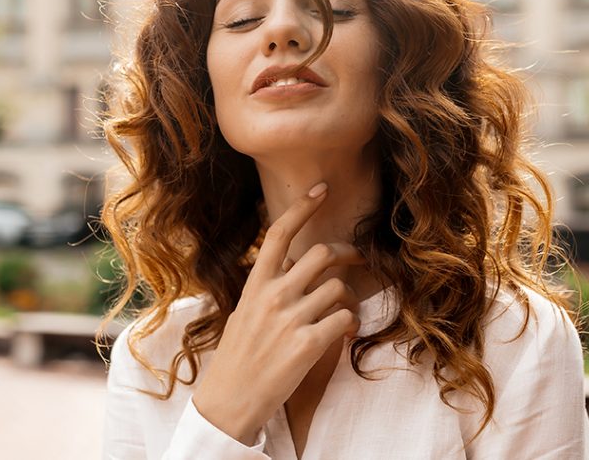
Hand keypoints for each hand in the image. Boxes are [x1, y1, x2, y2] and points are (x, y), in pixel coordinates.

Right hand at [192, 182, 363, 444]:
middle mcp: (273, 295)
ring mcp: (291, 319)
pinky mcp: (308, 344)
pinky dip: (351, 325)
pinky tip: (344, 334)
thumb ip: (271, 285)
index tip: (322, 189)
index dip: (303, 207)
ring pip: (339, 288)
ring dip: (347, 299)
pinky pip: (345, 319)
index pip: (280, 233)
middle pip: (322, 254)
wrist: (231, 399)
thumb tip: (300, 264)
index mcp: (255, 283)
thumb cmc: (240, 354)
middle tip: (358, 260)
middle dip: (347, 254)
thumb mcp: (247, 310)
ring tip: (342, 314)